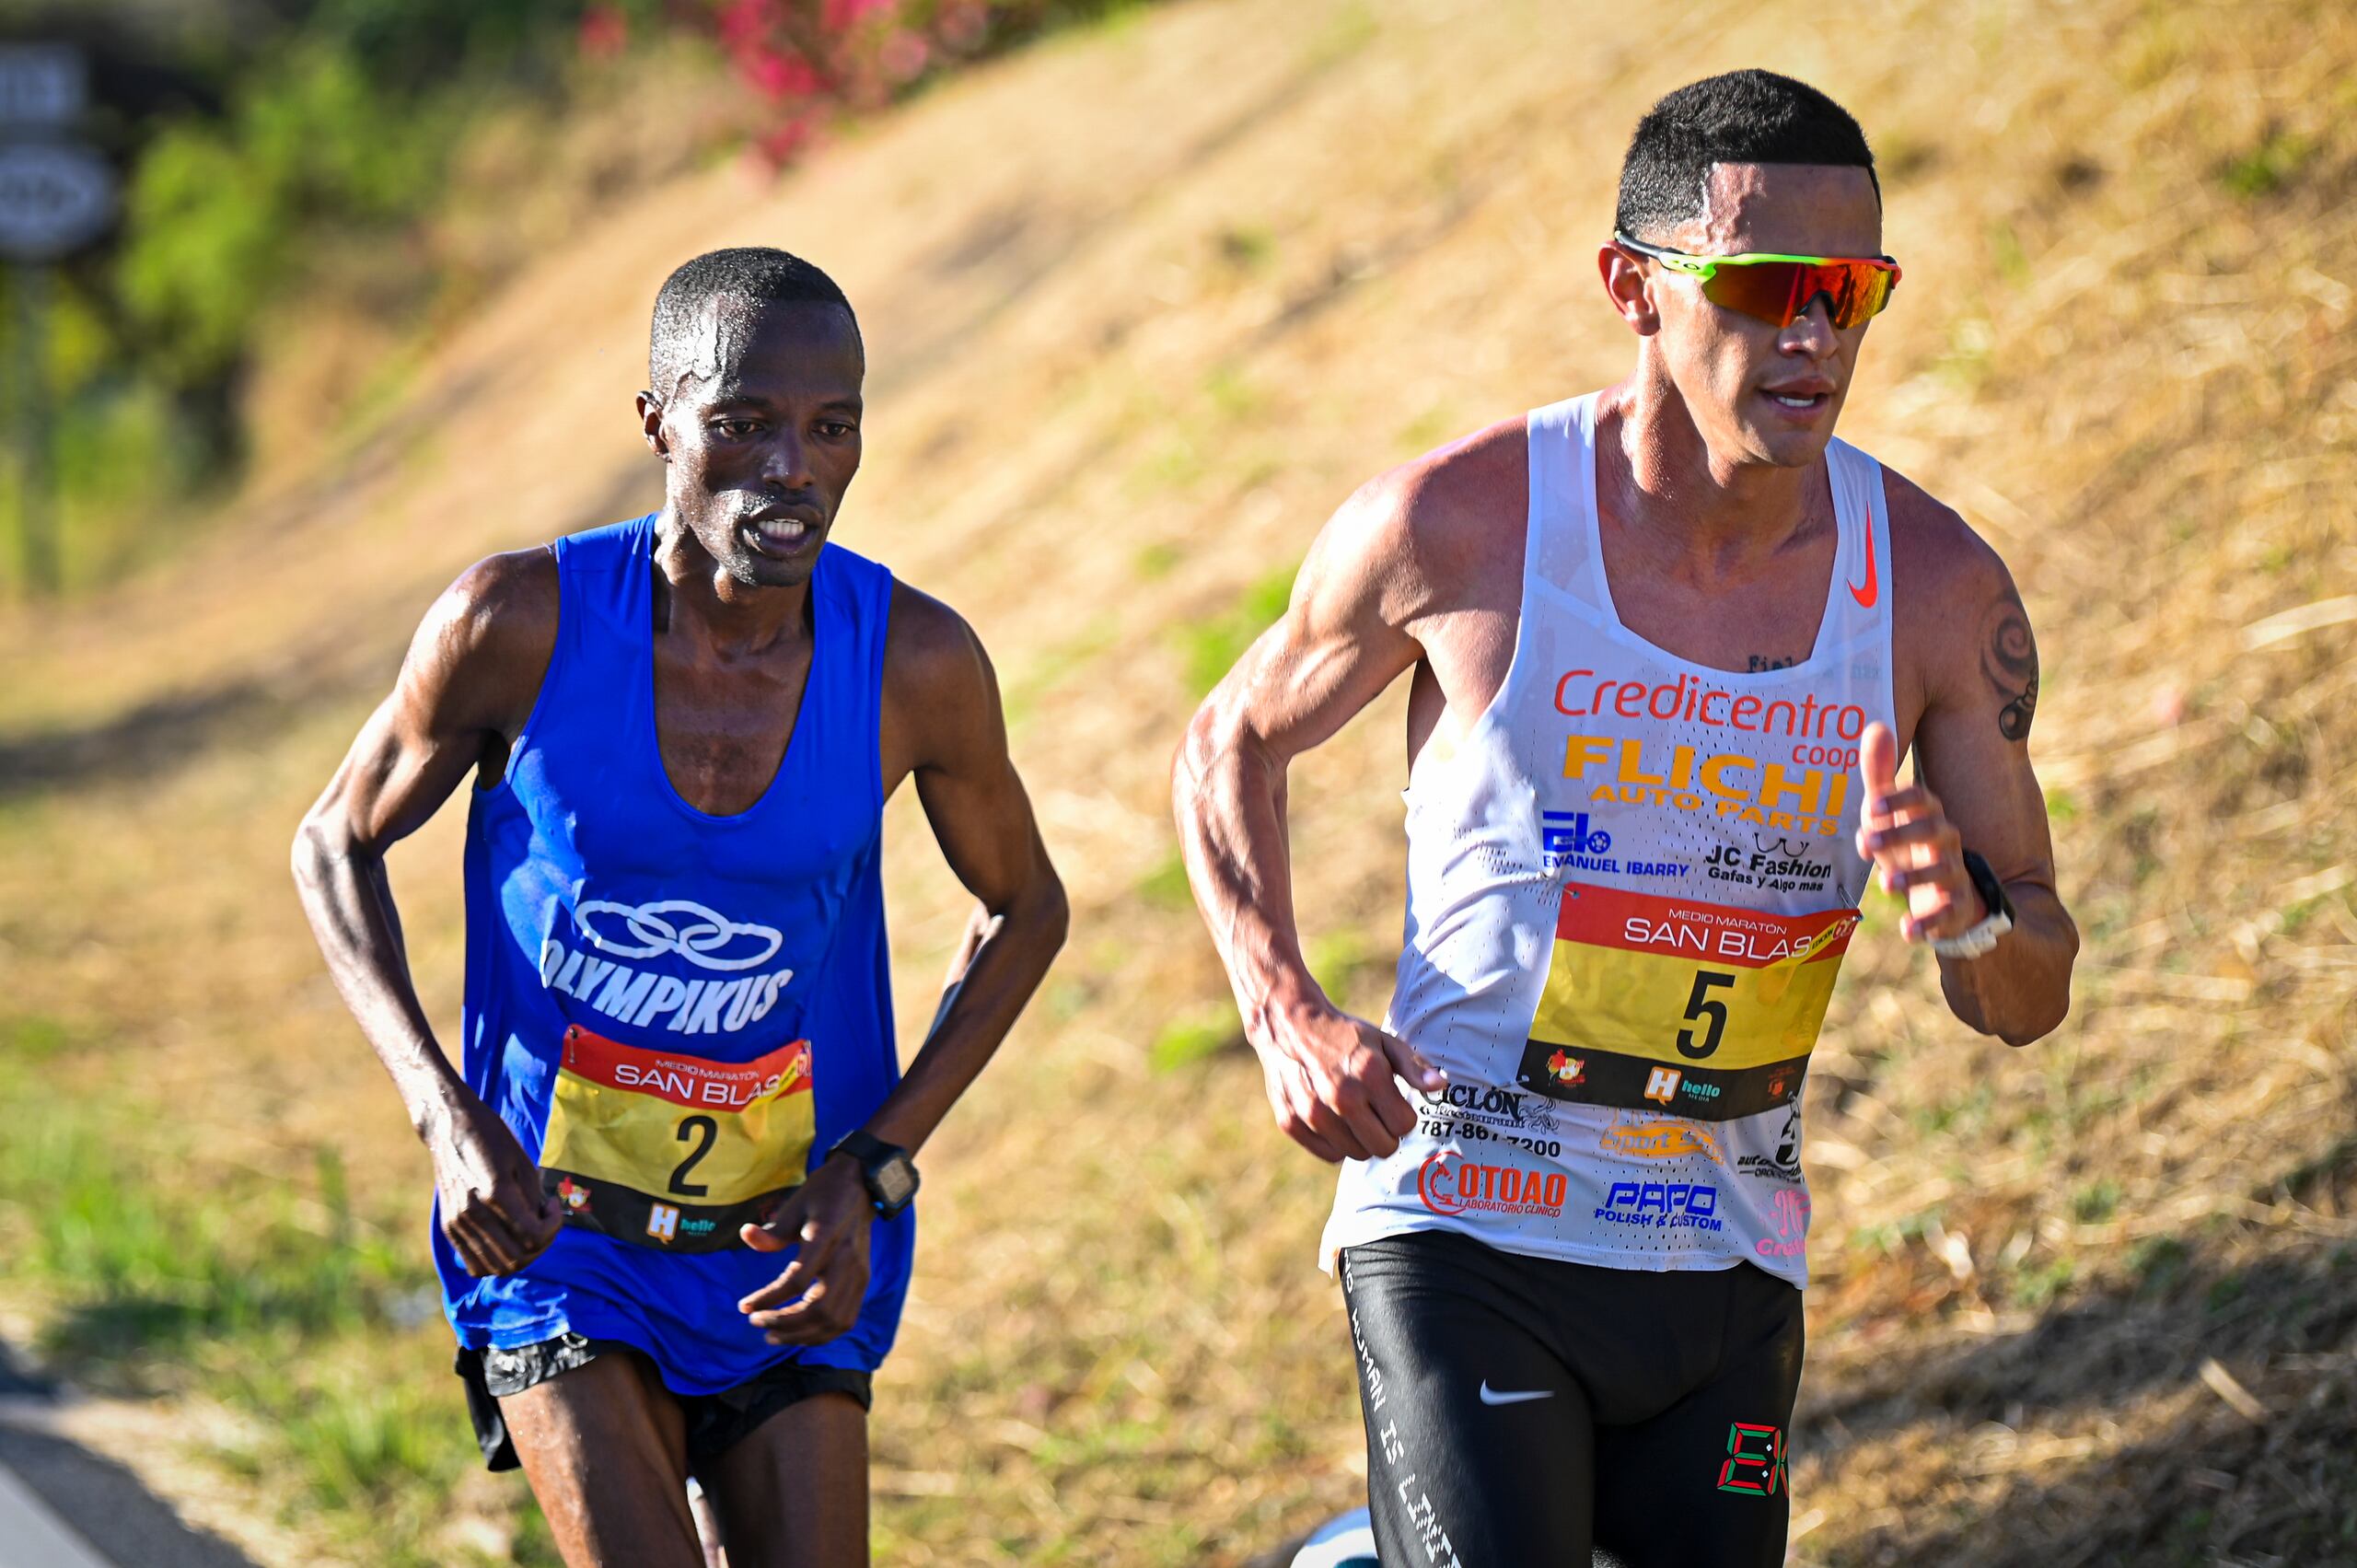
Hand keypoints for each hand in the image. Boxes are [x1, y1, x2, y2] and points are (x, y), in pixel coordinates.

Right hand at [429, 1090, 562, 1276]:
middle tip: (545, 1222)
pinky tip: (506, 1240)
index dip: (554, 1226)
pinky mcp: (448, 1227)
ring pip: (495, 1267)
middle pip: (516, 1258)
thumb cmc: (491, 1138)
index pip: (533, 1235)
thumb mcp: (522, 1161)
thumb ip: (533, 1199)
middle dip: (541, 1245)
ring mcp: (457, 1223)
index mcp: (495, 1193)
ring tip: (527, 1233)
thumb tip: (542, 1226)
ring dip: (520, 1257)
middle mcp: (473, 1213)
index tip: (552, 1205)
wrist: (448, 1127)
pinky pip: (474, 1265)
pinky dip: (496, 1262)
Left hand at [737, 1153, 873, 1345]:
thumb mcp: (796, 1205)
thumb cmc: (823, 1194)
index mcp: (827, 1237)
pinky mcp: (862, 1281)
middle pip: (819, 1309)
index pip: (798, 1280)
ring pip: (834, 1320)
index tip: (744, 1307)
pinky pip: (845, 1319)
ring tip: (774, 1334)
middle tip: (756, 1323)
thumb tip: (746, 1236)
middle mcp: (846, 1260)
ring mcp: (859, 1273)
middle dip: (784, 1323)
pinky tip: (799, 1333)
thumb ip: (774, 1230)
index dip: (769, 1298)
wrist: (861, 1187)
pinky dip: (821, 1333)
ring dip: (802, 1335)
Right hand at [1252, 991, 1446, 1162]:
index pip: (1404, 1125)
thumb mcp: (1383, 1041)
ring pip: (1356, 1154)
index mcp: (1370, 1075)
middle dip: (1386, 1133)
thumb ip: (1413, 1066)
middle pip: (1383, 1148)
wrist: (1289, 1025)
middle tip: (1376, 1114)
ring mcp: (1314, 1112)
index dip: (1403, 1117)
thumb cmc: (1344, 1035)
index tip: (1393, 1104)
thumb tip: (1441, 1086)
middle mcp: (1342, 1097)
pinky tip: (1333, 1119)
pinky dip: (1335, 1142)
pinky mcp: (1292, 1123)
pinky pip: (1329, 1154)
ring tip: (1353, 1114)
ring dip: (1360, 1139)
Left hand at [1855, 722, 1985, 944]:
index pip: (1923, 799)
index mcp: (1929, 817)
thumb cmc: (1910, 849)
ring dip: (1915, 878)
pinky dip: (1928, 925)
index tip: (1871, 806)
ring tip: (1887, 885)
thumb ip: (1879, 778)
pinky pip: (1948, 917)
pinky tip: (1907, 932)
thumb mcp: (1890, 817)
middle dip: (1902, 835)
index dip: (1900, 800)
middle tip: (1867, 843)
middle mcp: (1947, 844)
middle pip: (1936, 831)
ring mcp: (1954, 877)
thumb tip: (1875, 725)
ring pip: (1944, 873)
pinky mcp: (1956, 910)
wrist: (1949, 899)